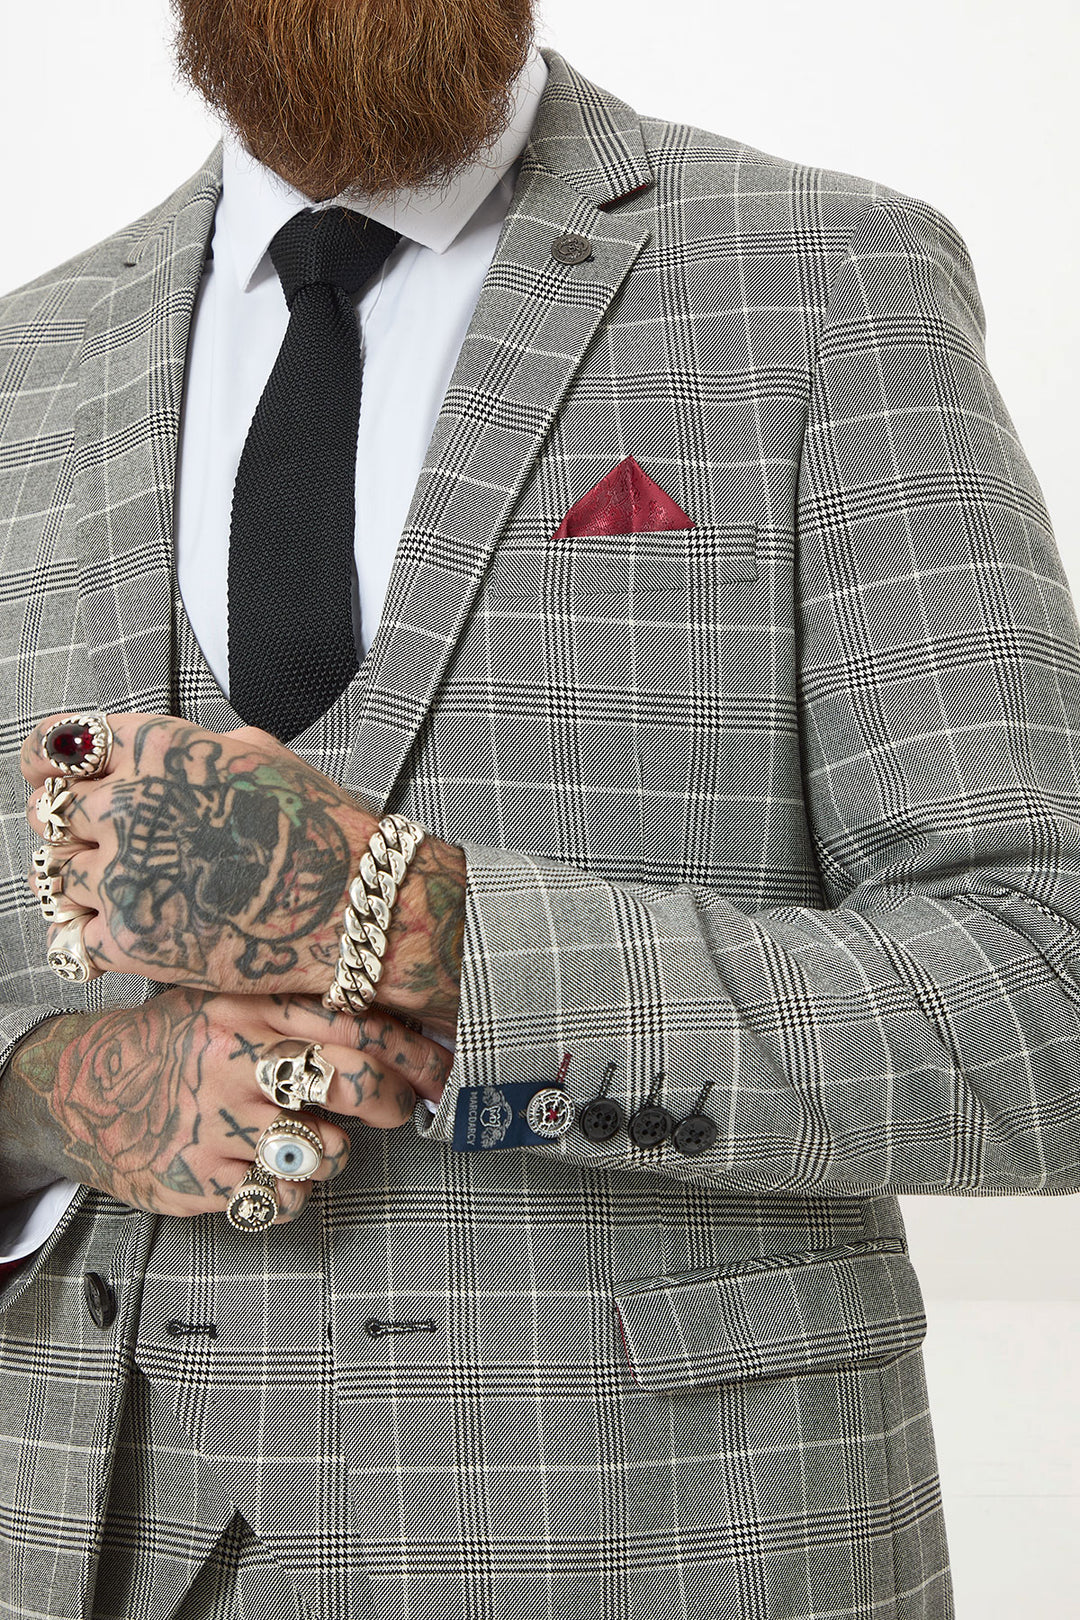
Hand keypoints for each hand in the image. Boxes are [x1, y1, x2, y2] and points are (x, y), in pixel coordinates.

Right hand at [1, 988, 450, 1220]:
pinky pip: (280, 1198)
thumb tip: (402, 1016)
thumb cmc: (173, 1042)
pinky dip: (290, 1193)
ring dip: (335, 1154)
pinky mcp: (197, 1178)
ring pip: (325, 1152)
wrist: (77, 1087)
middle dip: (389, 1100)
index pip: (353, 1023)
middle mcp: (233, 1058)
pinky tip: (272, 1172)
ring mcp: (214, 1121)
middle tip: (396, 1107)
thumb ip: (296, 1004)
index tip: (441, 1069)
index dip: (411, 1051)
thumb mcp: (224, 999)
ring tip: (312, 1141)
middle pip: (348, 1080)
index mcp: (247, 1006)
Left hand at [21, 714, 464, 1030]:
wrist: (356, 905)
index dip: (45, 763)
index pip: (56, 743)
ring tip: (124, 892)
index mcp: (160, 750)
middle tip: (101, 847)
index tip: (50, 777)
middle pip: (48, 813)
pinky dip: (90, 939)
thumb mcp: (257, 754)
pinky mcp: (132, 941)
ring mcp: (129, 876)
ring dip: (79, 884)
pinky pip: (72, 938)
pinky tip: (126, 933)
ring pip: (54, 876)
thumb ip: (188, 750)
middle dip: (68, 830)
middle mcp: (133, 806)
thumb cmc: (319, 827)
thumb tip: (142, 756)